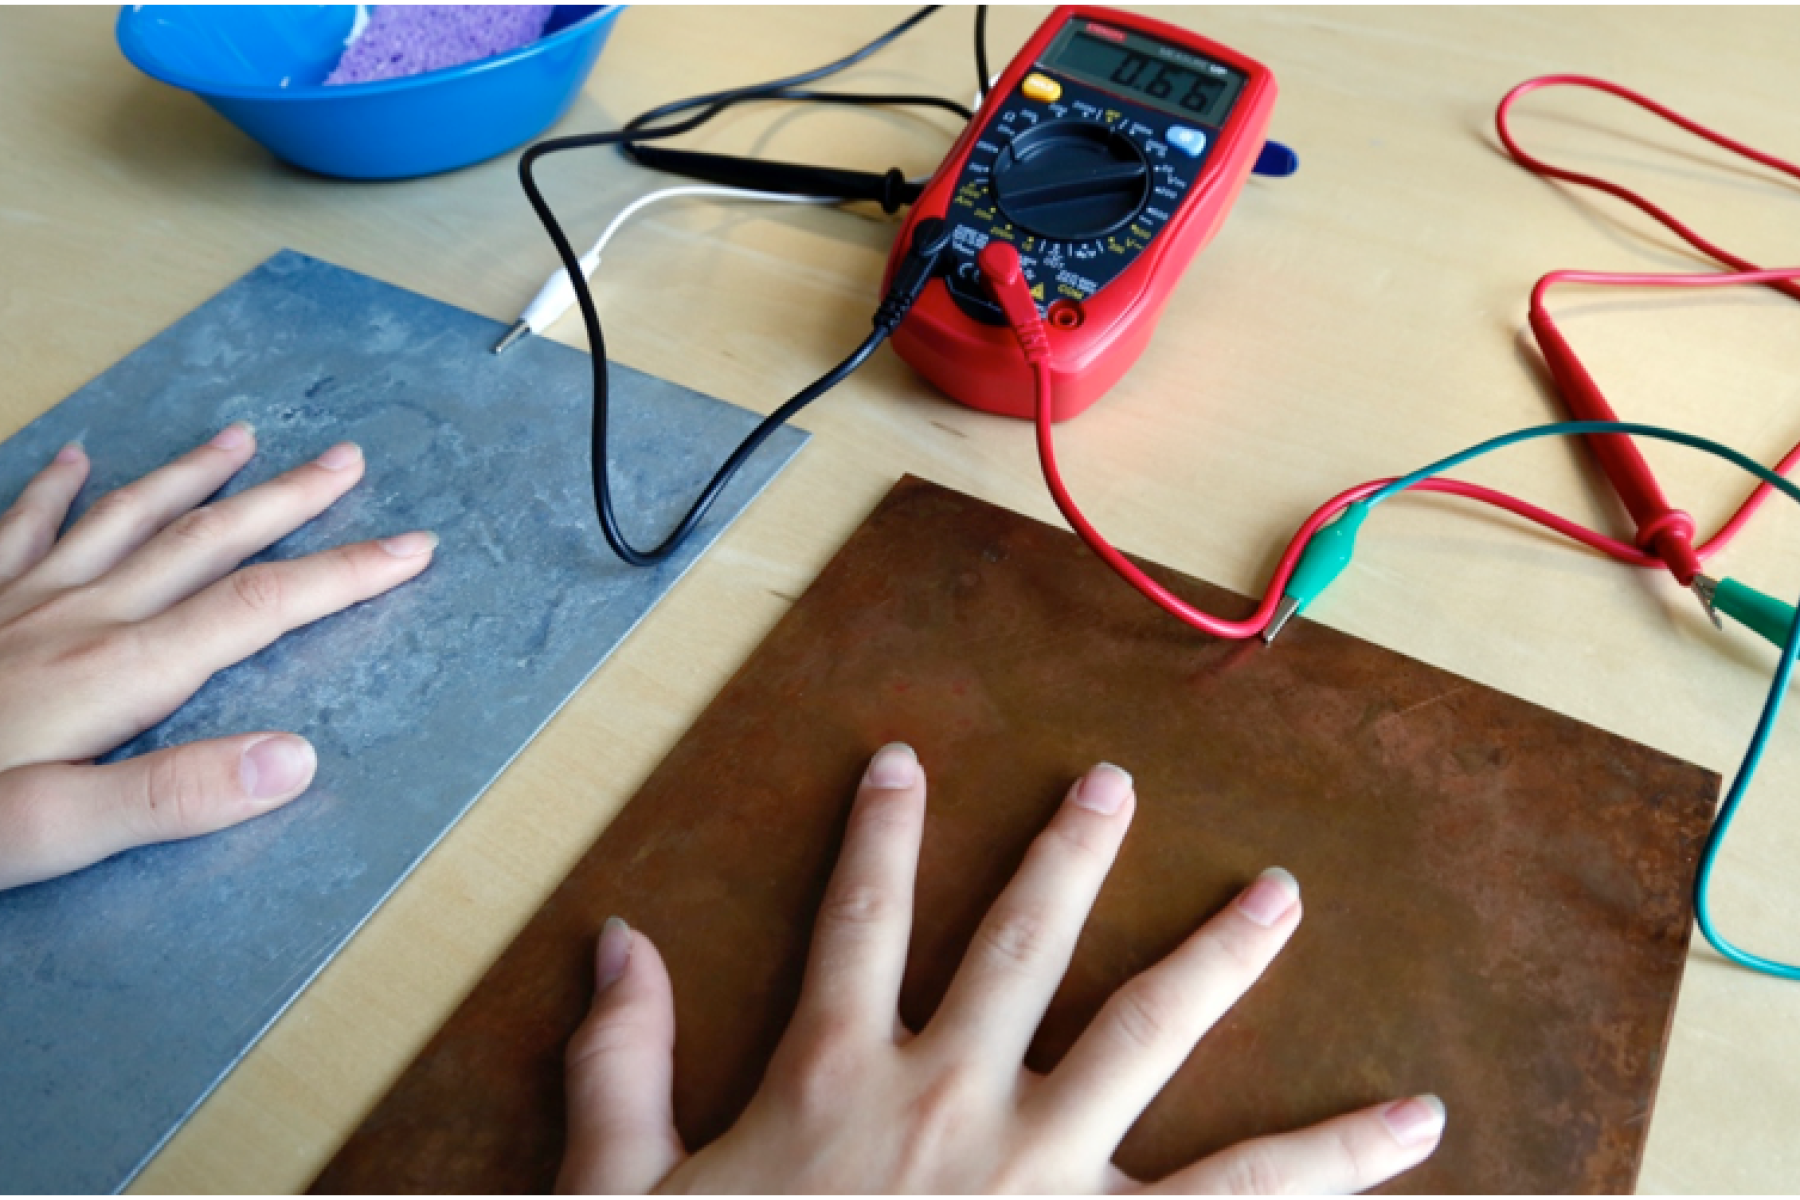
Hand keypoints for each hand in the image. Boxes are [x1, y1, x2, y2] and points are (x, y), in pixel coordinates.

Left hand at [0, 426, 435, 889]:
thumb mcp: (50, 833)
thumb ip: (173, 794)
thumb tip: (296, 757)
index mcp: (117, 671)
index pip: (259, 607)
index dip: (346, 574)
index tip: (415, 546)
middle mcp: (76, 617)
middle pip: (205, 543)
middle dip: (287, 504)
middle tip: (348, 461)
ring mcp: (15, 601)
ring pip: (124, 518)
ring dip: (191, 477)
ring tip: (242, 438)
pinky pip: (19, 527)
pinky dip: (57, 489)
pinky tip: (74, 459)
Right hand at [559, 745, 1444, 1193]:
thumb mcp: (621, 1191)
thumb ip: (620, 1066)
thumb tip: (612, 943)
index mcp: (837, 1077)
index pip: (859, 918)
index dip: (877, 833)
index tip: (901, 762)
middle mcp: (953, 1099)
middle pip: (1022, 942)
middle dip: (1067, 855)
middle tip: (1112, 788)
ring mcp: (1042, 1174)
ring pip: (1145, 1039)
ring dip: (1215, 960)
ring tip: (1277, 900)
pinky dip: (1326, 1165)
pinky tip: (1405, 1132)